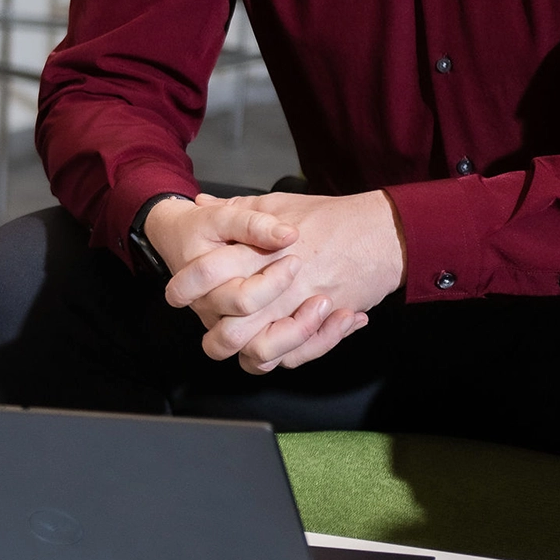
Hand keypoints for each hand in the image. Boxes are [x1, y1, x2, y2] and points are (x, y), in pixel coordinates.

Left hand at [158, 191, 402, 372]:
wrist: (383, 235)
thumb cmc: (330, 217)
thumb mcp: (279, 203)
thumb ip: (238, 209)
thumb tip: (202, 202)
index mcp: (257, 255)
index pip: (206, 276)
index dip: (185, 288)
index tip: (177, 294)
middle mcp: (275, 289)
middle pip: (227, 331)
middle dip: (214, 334)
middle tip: (214, 327)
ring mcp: (299, 312)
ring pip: (259, 352)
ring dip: (250, 351)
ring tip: (248, 339)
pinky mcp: (323, 325)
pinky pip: (295, 356)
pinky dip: (285, 354)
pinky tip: (281, 341)